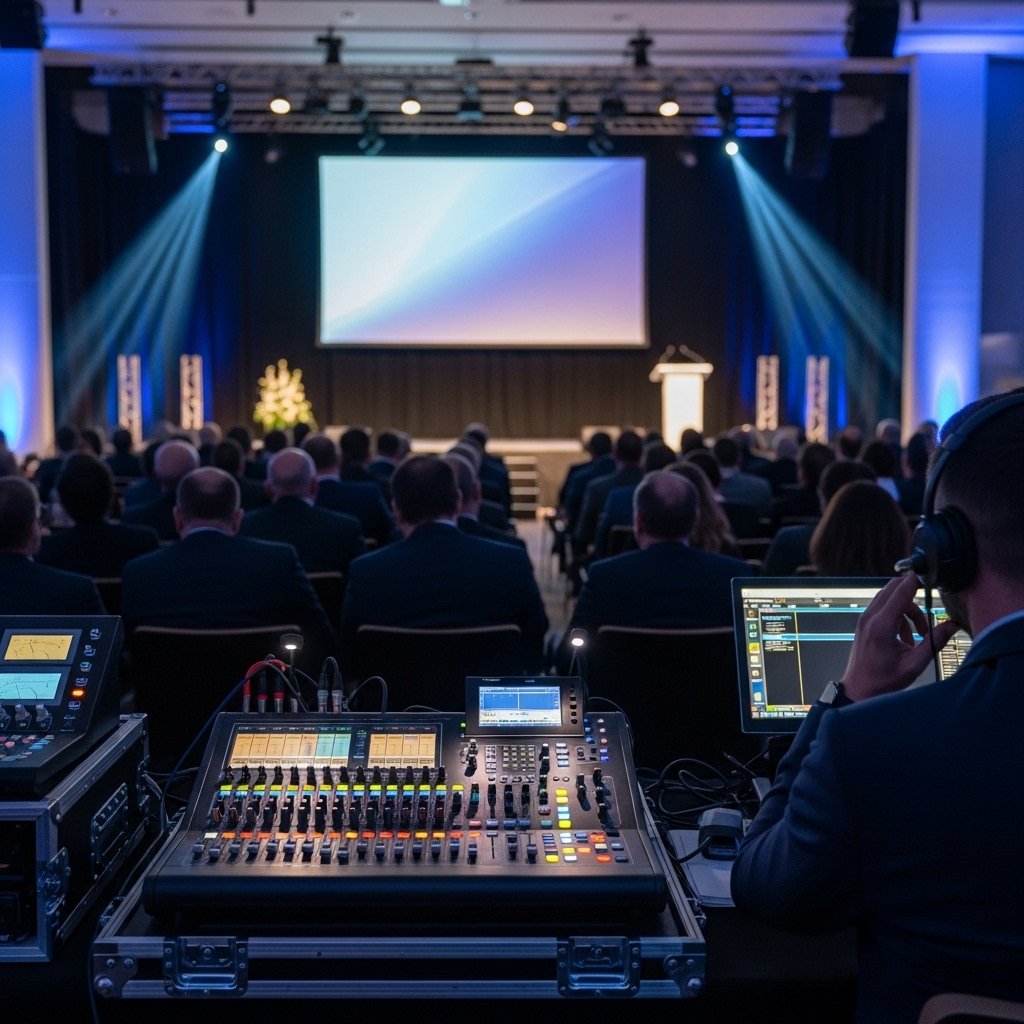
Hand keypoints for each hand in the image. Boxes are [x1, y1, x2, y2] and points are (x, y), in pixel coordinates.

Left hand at [841, 574, 961, 702]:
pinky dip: (898, 615)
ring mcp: (865, 618)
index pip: (900, 591)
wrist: (859, 689)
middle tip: (931, 611)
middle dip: (914, 594)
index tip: (931, 573)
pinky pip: (884, 607)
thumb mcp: (915, 664)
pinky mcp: (865, 623)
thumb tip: (953, 624)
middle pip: (892, 587)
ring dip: (908, 608)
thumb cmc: (884, 680)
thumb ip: (934, 642)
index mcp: (881, 625)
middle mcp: (870, 617)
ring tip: (920, 634)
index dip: (916, 580)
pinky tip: (906, 638)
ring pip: (889, 597)